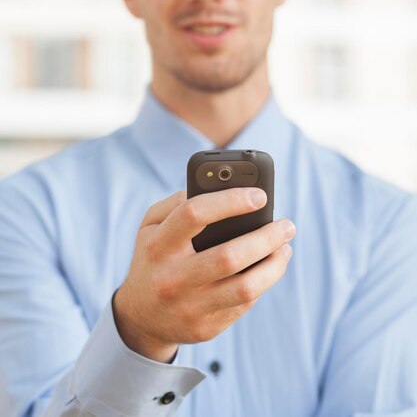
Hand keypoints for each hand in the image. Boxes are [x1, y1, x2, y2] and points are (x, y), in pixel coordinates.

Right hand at [113, 187, 294, 362]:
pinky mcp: (205, 328)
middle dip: (266, 237)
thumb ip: (178, 202)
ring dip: (274, 265)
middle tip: (287, 225)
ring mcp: (189, 306)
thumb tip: (220, 191)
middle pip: (229, 256)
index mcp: (158, 245)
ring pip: (245, 287)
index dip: (230, 201)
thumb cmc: (154, 257)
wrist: (140, 316)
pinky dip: (263, 283)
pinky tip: (269, 268)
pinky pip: (244, 304)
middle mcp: (172, 278)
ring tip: (285, 248)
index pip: (194, 214)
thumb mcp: (151, 225)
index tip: (260, 195)